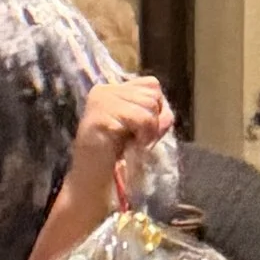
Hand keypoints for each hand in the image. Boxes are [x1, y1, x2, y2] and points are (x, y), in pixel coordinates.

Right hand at [70, 76, 171, 205]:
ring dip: (149, 130)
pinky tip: (131, 145)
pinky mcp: (100, 117)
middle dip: (154, 121)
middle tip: (139, 139)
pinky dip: (142, 135)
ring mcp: (100, 102)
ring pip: (149, 105)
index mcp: (113, 88)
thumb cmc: (117, 151)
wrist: (92, 174)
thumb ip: (159, 116)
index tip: (145, 128)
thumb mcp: (143, 128)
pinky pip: (139, 118)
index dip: (158, 107)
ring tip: (135, 142)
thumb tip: (166, 114)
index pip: (151, 85)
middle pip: (152, 95)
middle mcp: (104, 90)